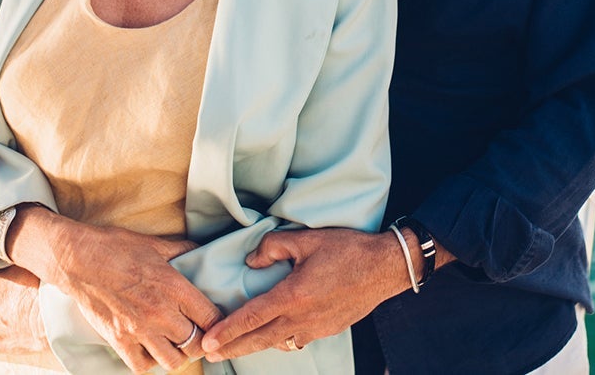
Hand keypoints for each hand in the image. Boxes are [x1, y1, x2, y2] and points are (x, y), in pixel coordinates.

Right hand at [15, 212, 214, 373]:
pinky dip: (149, 362)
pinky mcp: (118, 340)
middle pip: (195, 343)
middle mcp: (160, 313)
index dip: (217, 322)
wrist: (78, 259)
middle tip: (196, 332)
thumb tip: (201, 251)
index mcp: (175, 288)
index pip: (211, 317)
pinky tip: (150, 349)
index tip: (213, 320)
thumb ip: (184, 250)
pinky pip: (142, 366)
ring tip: (174, 343)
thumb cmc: (118, 248)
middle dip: (200, 339)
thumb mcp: (157, 245)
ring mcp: (139, 330)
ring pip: (172, 361)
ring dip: (177, 354)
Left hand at [202, 228, 408, 360]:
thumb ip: (274, 246)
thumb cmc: (348, 250)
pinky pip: (297, 339)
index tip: (208, 341)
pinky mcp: (328, 330)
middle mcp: (302, 318)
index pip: (252, 317)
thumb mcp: (308, 239)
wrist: (385, 268)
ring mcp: (316, 328)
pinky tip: (275, 336)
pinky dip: (280, 340)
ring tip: (236, 347)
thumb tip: (252, 261)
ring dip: (255, 346)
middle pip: (259, 339)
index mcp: (294, 295)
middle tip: (210, 355)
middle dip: (232, 348)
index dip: (227, 331)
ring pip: (278, 342)